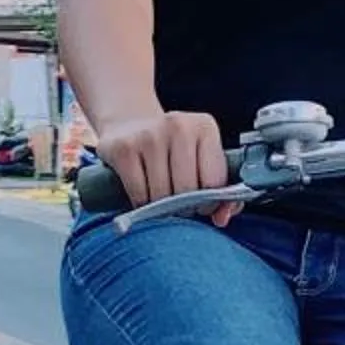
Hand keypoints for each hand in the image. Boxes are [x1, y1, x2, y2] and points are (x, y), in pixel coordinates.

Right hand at [96, 108, 228, 208]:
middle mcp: (178, 126)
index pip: (214, 181)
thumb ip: (222, 194)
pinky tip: (144, 195)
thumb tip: (222, 218)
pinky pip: (139, 194)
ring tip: (161, 199)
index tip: (202, 205)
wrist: (130, 126)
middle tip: (179, 205)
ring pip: (162, 195)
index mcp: (205, 127)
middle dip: (184, 207)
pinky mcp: (123, 148)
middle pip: (188, 190)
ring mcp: (149, 135)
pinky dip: (141, 204)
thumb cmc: (173, 152)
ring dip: (162, 208)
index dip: (210, 203)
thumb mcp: (202, 162)